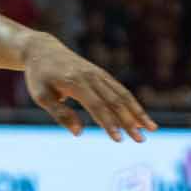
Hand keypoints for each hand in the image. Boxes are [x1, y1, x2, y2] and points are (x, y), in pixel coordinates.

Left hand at [21, 34, 154, 140]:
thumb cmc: (39, 77)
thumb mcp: (41, 96)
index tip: (119, 140)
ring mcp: (99, 74)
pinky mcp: (102, 75)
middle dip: (130, 121)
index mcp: (75, 82)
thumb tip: (79, 133)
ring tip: (151, 128)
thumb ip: (60, 114)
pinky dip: (133, 104)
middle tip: (141, 140)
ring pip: (123, 95)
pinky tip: (141, 116)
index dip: (109, 123)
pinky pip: (121, 90)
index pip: (96, 106)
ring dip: (138, 112)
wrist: (43, 50)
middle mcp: (92, 77)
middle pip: (115, 101)